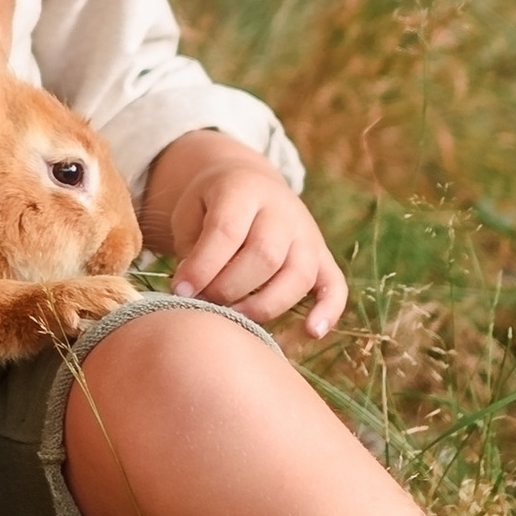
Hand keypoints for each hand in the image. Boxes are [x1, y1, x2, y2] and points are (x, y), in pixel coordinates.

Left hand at [142, 136, 346, 339]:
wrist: (249, 183)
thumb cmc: (210, 206)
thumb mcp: (190, 212)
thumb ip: (191, 249)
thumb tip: (190, 294)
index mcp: (244, 189)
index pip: (227, 231)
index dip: (203, 266)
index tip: (180, 290)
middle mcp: (283, 210)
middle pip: (266, 255)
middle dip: (230, 288)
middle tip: (204, 303)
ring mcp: (307, 233)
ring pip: (299, 274)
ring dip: (265, 305)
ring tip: (235, 320)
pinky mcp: (323, 256)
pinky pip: (334, 284)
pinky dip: (328, 309)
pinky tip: (312, 332)